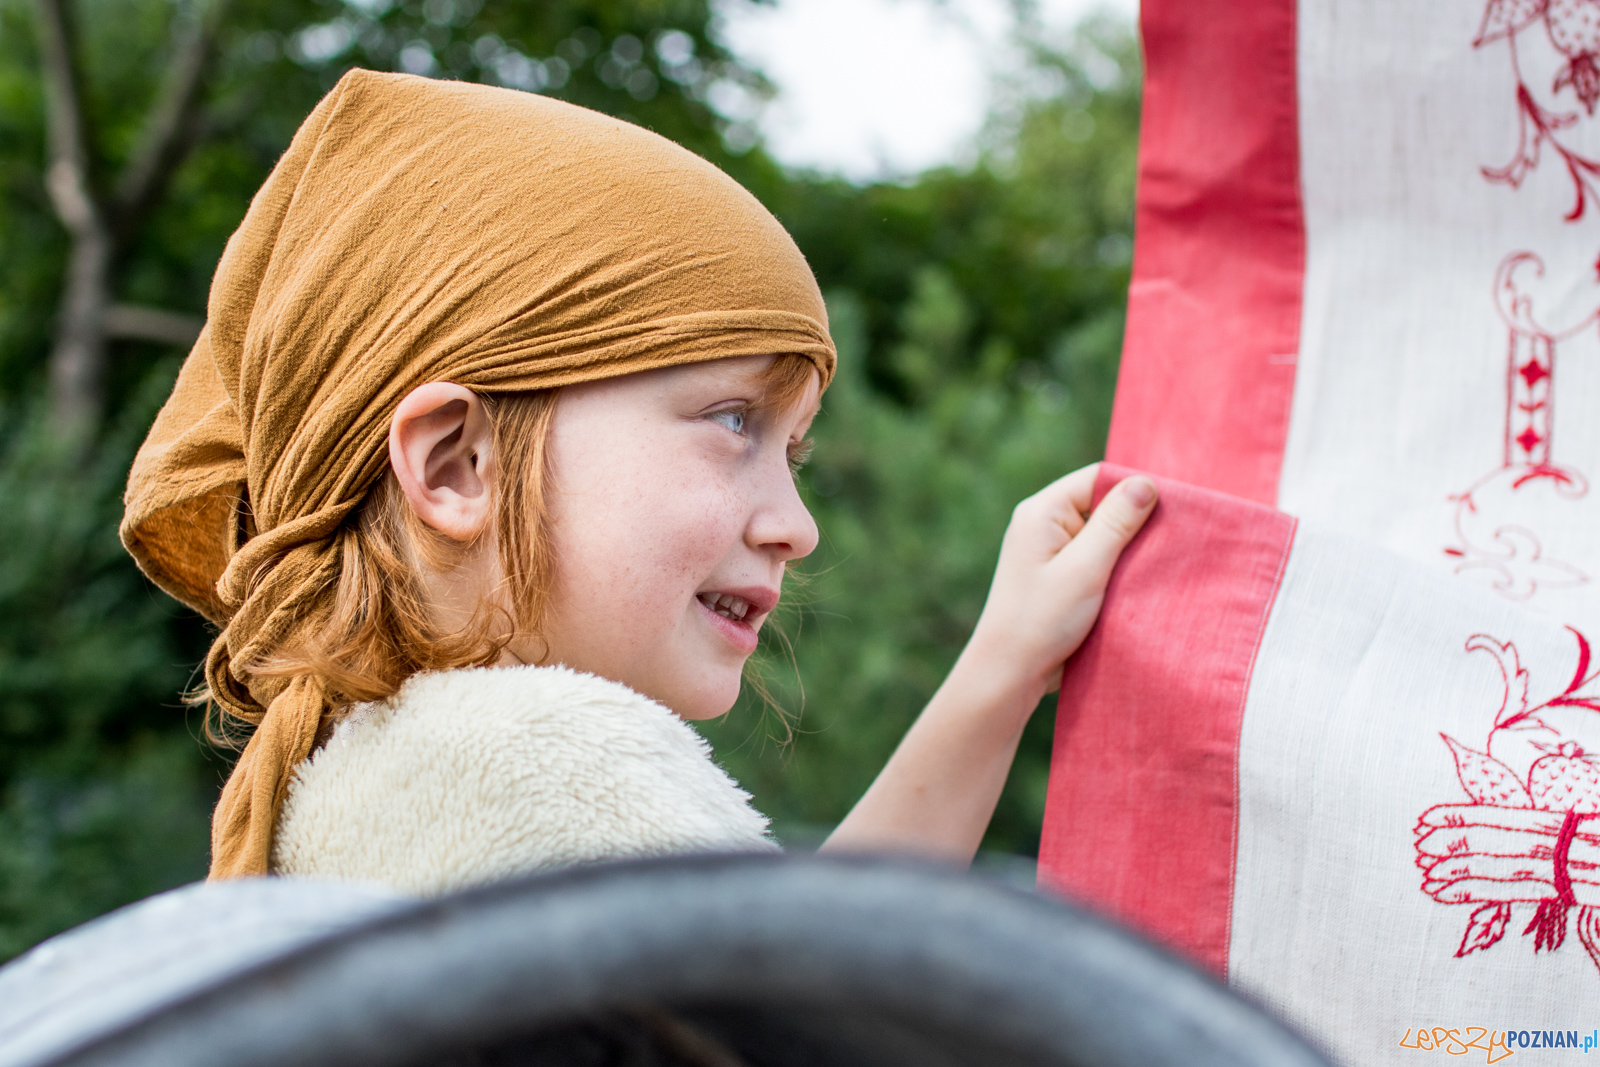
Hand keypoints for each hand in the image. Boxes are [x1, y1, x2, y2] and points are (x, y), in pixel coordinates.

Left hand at [964, 463, 1156, 705]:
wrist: (1009, 672)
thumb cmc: (1042, 619)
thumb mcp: (1085, 568)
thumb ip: (1115, 524)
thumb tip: (1144, 483)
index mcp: (1042, 511)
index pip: (1097, 478)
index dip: (1134, 488)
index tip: (1171, 509)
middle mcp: (1043, 525)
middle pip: (1101, 504)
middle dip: (1134, 522)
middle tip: (1169, 540)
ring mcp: (1049, 552)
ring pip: (1101, 535)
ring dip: (1127, 549)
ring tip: (1156, 564)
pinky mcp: (1058, 577)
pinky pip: (1094, 559)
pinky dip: (1116, 569)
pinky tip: (1137, 583)